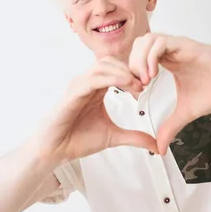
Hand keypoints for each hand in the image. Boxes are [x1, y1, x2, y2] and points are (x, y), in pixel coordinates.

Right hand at [37, 56, 159, 163]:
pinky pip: (93, 79)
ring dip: (123, 72)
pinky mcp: (72, 93)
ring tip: (137, 85)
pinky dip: (111, 79)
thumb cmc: (77, 139)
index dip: (133, 73)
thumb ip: (134, 137)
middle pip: (110, 62)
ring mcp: (78, 86)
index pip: (116, 69)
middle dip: (130, 69)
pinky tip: (124, 85)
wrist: (55, 150)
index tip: (147, 84)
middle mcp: (87, 83)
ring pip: (102, 66)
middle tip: (145, 83)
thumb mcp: (113, 137)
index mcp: (96, 88)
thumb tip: (155, 145)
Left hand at [128, 33, 210, 154]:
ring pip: (146, 39)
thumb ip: (170, 127)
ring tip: (145, 81)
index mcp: (167, 62)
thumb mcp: (186, 113)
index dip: (131, 72)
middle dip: (131, 64)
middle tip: (138, 86)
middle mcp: (170, 51)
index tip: (137, 92)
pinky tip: (154, 75)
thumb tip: (159, 150)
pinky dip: (151, 57)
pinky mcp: (187, 45)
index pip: (138, 56)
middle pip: (138, 44)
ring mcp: (178, 46)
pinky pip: (161, 42)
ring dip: (139, 59)